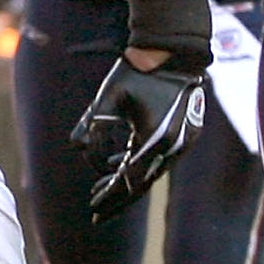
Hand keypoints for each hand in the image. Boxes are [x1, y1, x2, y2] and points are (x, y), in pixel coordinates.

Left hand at [71, 56, 206, 221]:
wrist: (172, 52)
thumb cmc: (137, 72)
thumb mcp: (107, 97)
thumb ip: (91, 124)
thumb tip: (78, 148)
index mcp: (156, 140)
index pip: (130, 181)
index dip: (111, 198)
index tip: (93, 210)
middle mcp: (173, 146)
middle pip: (142, 183)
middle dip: (117, 198)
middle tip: (96, 211)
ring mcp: (182, 142)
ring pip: (150, 171)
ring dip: (126, 180)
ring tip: (100, 188)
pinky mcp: (184, 135)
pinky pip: (158, 157)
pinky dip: (138, 163)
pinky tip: (115, 164)